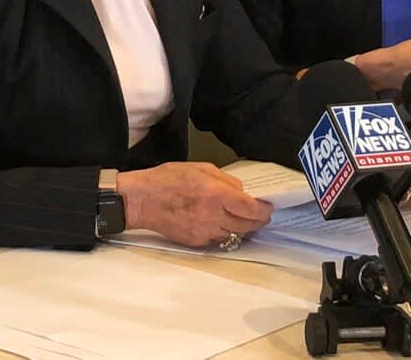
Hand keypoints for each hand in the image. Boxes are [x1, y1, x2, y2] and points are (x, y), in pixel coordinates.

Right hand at [116, 162, 272, 246]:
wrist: (142, 200)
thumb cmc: (168, 179)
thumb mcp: (201, 168)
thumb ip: (226, 181)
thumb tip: (242, 193)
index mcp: (216, 195)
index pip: (251, 209)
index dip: (264, 210)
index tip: (268, 208)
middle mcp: (213, 216)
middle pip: (247, 226)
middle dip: (257, 221)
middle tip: (261, 216)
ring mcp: (204, 232)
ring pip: (235, 235)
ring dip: (243, 229)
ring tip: (243, 220)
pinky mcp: (196, 242)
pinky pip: (218, 240)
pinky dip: (225, 233)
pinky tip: (222, 224)